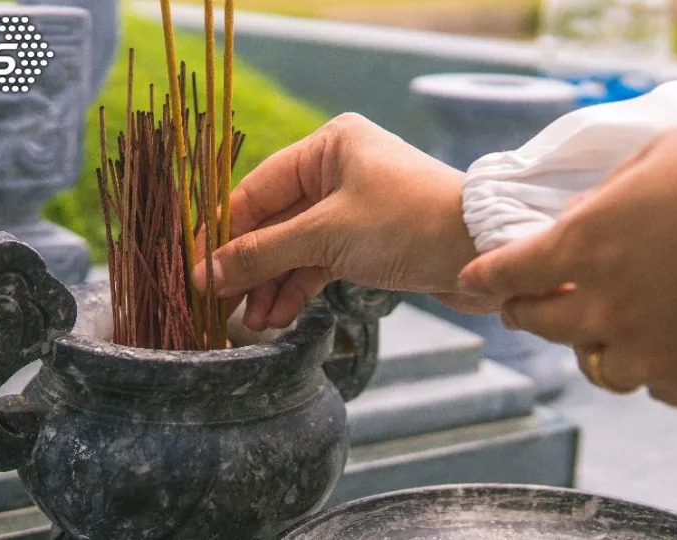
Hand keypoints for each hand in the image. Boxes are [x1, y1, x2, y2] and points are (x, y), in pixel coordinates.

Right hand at [192, 113, 478, 329]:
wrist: (483, 252)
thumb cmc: (408, 224)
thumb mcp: (328, 235)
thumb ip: (264, 254)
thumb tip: (206, 275)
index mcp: (328, 146)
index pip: (256, 190)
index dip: (222, 233)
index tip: (193, 269)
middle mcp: (338, 171)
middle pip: (272, 223)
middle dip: (248, 267)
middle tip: (217, 305)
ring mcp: (352, 208)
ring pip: (294, 248)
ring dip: (271, 285)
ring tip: (249, 323)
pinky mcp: (366, 241)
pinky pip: (318, 263)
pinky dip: (298, 289)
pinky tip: (276, 317)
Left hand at [459, 116, 676, 408]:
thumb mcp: (664, 156)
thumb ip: (608, 196)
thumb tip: (582, 221)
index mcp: (587, 246)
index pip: (507, 272)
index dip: (484, 277)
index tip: (470, 282)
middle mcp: (609, 309)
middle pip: (542, 328)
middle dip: (528, 314)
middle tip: (530, 308)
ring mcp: (656, 354)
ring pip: (602, 369)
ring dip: (598, 346)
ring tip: (616, 327)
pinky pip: (661, 388)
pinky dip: (658, 368)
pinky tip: (676, 344)